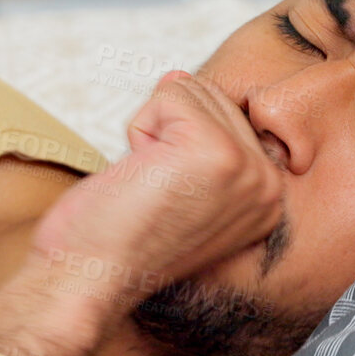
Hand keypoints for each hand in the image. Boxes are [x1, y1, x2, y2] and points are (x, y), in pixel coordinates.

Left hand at [27, 68, 284, 315]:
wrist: (87, 279)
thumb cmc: (116, 240)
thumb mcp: (175, 186)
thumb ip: (193, 134)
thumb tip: (180, 76)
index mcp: (266, 198)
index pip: (226, 116)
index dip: (177, 143)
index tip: (166, 196)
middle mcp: (268, 185)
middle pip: (211, 97)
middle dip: (165, 133)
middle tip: (152, 191)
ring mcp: (246, 168)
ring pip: (191, 91)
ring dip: (152, 132)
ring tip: (147, 185)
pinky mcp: (214, 151)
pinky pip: (170, 93)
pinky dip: (140, 128)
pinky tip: (140, 175)